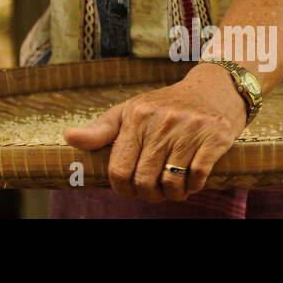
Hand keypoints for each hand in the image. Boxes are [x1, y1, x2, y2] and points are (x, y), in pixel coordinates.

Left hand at [63, 63, 248, 201]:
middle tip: (155, 191)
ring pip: (171, 183)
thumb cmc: (164, 105)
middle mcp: (160, 123)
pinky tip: (191, 180)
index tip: (131, 187)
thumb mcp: (129, 111)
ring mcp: (188, 130)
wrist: (213, 87)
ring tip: (173, 188)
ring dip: (172, 194)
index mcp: (136, 117)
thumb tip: (68, 138)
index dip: (123, 188)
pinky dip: (193, 187)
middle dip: (148, 194)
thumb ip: (100, 130)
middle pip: (144, 181)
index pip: (119, 170)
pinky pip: (197, 177)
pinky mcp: (214, 137)